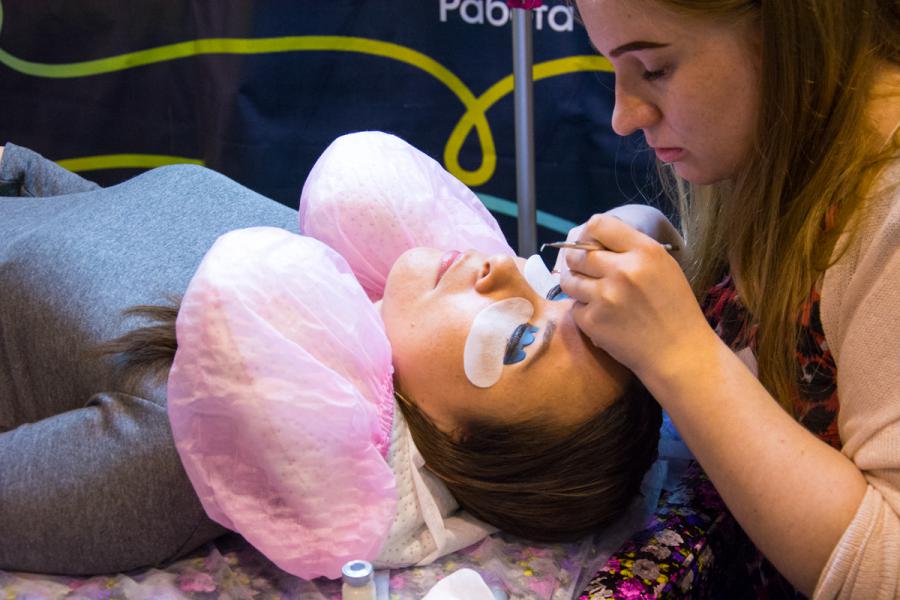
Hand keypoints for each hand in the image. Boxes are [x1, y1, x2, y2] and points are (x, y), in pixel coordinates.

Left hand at [559, 214, 713, 379]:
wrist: (679, 354)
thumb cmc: (674, 309)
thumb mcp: (663, 267)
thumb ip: (630, 249)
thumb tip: (592, 238)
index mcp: (644, 251)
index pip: (598, 224)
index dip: (589, 234)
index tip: (590, 245)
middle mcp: (622, 270)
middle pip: (577, 254)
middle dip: (578, 262)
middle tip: (589, 273)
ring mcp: (605, 296)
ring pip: (569, 279)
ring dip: (576, 285)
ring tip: (593, 293)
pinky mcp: (593, 321)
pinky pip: (575, 307)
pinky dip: (584, 311)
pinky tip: (604, 317)